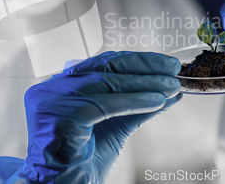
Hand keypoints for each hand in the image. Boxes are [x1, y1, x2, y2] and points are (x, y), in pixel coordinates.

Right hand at [21, 51, 181, 182]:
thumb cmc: (79, 162)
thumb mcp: (116, 127)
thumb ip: (137, 108)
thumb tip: (168, 92)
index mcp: (62, 86)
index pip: (102, 64)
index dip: (136, 61)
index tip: (164, 63)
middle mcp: (52, 88)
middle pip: (104, 67)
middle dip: (144, 67)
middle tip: (172, 69)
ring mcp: (52, 100)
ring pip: (107, 82)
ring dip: (145, 83)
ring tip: (171, 86)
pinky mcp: (59, 116)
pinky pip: (104, 104)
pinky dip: (135, 101)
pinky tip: (157, 102)